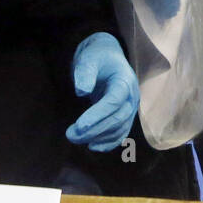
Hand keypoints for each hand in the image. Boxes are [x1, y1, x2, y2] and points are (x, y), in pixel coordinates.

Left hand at [66, 33, 139, 152]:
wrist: (108, 57)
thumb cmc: (97, 57)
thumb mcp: (89, 58)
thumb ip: (85, 72)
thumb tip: (81, 91)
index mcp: (124, 81)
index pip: (113, 102)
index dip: (97, 115)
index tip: (80, 126)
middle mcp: (132, 97)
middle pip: (117, 118)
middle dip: (94, 130)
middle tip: (71, 135)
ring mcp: (131, 108)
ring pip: (119, 128)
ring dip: (98, 137)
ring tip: (75, 139)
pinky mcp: (125, 116)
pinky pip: (120, 133)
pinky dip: (108, 142)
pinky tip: (92, 146)